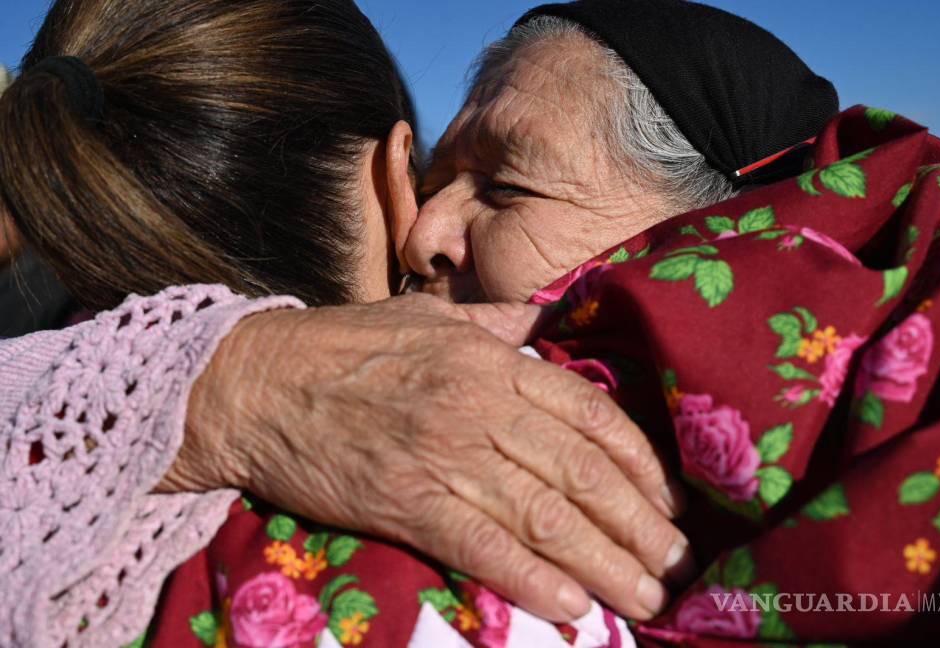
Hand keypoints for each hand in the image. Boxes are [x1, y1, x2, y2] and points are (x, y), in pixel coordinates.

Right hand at [165, 293, 690, 621]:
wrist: (255, 383)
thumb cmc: (342, 346)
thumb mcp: (427, 316)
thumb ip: (492, 323)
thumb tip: (539, 324)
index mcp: (491, 360)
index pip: (590, 413)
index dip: (640, 463)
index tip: (668, 501)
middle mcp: (479, 406)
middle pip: (582, 473)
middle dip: (639, 526)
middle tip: (677, 567)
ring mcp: (444, 455)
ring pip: (545, 517)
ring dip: (605, 564)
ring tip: (646, 600)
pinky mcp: (406, 503)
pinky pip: (484, 546)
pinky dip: (534, 580)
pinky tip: (574, 607)